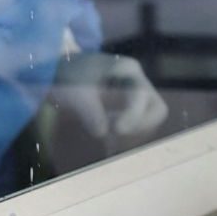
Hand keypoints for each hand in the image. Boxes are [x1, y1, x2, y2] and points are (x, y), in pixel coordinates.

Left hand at [51, 47, 169, 138]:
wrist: (59, 73)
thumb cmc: (66, 78)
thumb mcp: (74, 93)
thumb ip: (88, 111)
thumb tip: (102, 132)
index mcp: (127, 70)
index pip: (141, 95)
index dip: (134, 115)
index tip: (117, 130)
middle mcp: (138, 81)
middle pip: (157, 109)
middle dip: (141, 125)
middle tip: (116, 134)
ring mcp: (136, 95)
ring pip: (150, 120)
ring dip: (133, 134)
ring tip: (108, 140)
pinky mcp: (129, 108)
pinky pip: (139, 127)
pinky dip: (127, 139)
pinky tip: (108, 146)